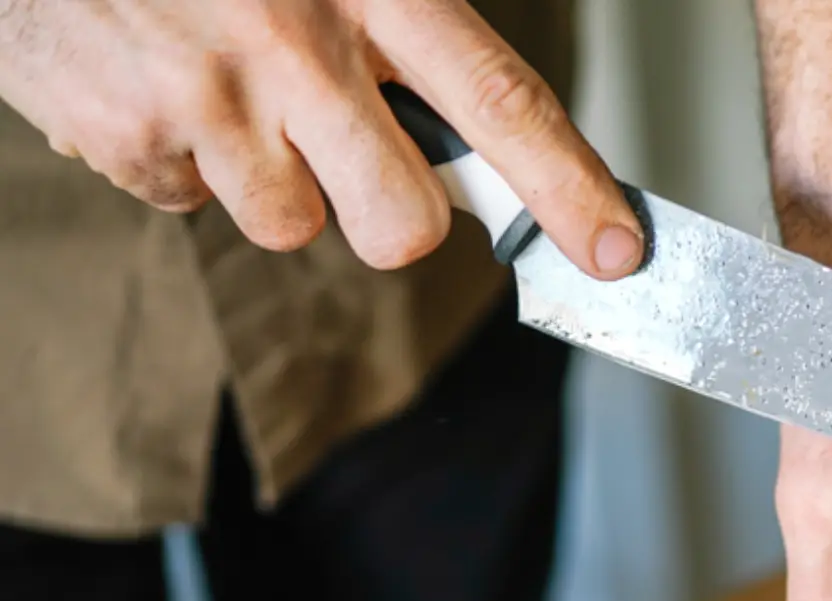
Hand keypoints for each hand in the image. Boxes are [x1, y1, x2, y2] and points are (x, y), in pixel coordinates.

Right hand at [0, 0, 642, 276]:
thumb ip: (406, 34)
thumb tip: (493, 141)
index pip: (500, 101)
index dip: (567, 187)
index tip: (617, 252)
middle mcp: (294, 41)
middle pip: (401, 225)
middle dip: (393, 217)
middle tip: (349, 150)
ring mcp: (207, 96)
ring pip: (292, 228)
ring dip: (273, 180)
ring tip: (228, 87)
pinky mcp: (130, 134)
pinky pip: (193, 203)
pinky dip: (185, 161)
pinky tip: (163, 85)